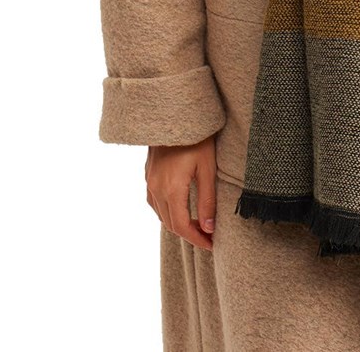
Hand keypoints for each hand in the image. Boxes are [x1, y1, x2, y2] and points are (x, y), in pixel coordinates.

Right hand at [145, 135, 216, 250]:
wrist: (174, 113)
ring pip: (160, 215)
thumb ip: (207, 200)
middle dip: (189, 234)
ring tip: (197, 227)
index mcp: (171, 189)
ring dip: (177, 224)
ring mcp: (149, 181)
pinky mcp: (148, 174)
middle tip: (208, 238)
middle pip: (170, 224)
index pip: (182, 226)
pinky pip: (154, 202)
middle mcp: (156, 188)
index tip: (212, 245)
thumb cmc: (197, 138)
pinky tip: (179, 209)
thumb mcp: (208, 168)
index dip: (197, 239)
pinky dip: (167, 212)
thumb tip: (209, 228)